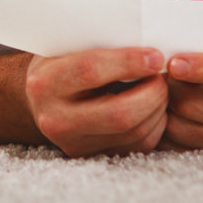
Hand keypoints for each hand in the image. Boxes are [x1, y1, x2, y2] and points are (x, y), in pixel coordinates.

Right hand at [24, 48, 167, 156]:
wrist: (42, 98)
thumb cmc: (62, 61)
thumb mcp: (70, 46)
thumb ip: (101, 45)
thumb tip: (147, 47)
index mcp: (45, 83)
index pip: (91, 71)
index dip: (129, 63)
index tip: (156, 56)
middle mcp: (55, 118)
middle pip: (119, 114)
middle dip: (152, 93)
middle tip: (161, 76)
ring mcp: (73, 143)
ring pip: (133, 132)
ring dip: (157, 109)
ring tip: (158, 88)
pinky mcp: (92, 156)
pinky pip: (137, 146)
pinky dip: (154, 125)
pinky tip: (152, 107)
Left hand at [158, 51, 202, 151]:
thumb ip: (200, 49)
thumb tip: (165, 53)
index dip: (200, 67)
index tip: (172, 63)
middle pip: (192, 104)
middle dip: (169, 87)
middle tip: (158, 75)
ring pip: (178, 126)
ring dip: (162, 108)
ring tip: (162, 92)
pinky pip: (174, 144)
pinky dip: (163, 128)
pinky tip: (165, 112)